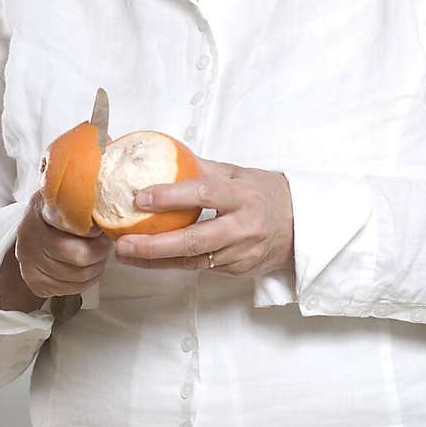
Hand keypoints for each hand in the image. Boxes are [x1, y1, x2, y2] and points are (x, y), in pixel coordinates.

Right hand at [0, 191, 111, 309]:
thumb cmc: (52, 211)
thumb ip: (79, 194)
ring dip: (96, 268)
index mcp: (38, 214)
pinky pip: (70, 289)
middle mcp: (30, 241)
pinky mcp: (35, 283)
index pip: (74, 232)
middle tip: (105, 244)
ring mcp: (30, 265)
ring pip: (78, 277)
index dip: (95, 235)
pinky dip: (85, 281)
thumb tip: (105, 190)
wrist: (30, 228)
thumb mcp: (62, 194)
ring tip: (98, 255)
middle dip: (100, 253)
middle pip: (79, 258)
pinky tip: (87, 268)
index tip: (102, 230)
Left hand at [114, 159, 293, 276]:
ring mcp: (241, 253)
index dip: (170, 196)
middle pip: (193, 240)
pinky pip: (200, 269)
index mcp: (243, 196)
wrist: (302, 227)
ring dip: (155, 260)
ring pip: (192, 261)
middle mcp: (243, 227)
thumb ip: (204, 169)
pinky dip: (173, 264)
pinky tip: (149, 260)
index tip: (140, 197)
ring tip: (126, 253)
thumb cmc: (266, 194)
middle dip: (154, 244)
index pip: (204, 194)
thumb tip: (164, 156)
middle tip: (123, 242)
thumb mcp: (240, 174)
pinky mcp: (238, 270)